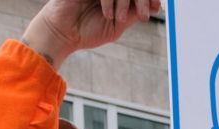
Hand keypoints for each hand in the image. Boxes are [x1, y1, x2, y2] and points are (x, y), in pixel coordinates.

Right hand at [23, 0, 160, 68]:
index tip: (155, 7)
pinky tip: (107, 13)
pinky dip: (110, 0)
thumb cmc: (87, 32)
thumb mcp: (116, 26)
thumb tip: (153, 5)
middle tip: (142, 15)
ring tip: (117, 18)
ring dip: (123, 2)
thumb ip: (132, 14)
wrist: (62, 34)